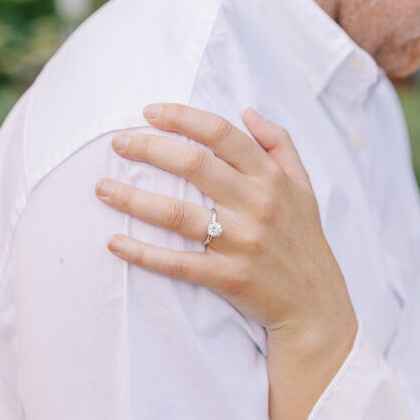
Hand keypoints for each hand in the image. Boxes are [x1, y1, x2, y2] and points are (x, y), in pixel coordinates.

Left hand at [96, 103, 354, 346]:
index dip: (183, 117)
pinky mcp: (229, 278)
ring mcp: (241, 242)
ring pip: (177, 214)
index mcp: (272, 178)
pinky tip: (114, 242)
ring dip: (133, 198)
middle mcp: (257, 205)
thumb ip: (280, 144)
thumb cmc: (305, 242)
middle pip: (194, 164)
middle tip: (118, 143)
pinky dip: (143, 254)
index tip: (149, 112)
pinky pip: (177, 263)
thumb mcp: (304, 188)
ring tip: (102, 188)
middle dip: (149, 148)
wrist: (317, 308)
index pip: (222, 134)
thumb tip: (248, 111)